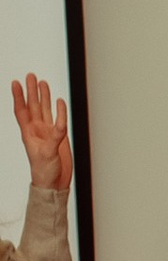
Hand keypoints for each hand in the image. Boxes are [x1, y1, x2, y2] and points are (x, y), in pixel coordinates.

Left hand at [10, 77, 68, 192]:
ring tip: (42, 83)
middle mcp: (36, 130)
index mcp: (28, 133)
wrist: (53, 184)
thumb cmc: (44, 172)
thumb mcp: (46, 154)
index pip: (21, 111)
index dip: (18, 97)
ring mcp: (47, 133)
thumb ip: (53, 138)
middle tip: (30, 76)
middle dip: (31, 91)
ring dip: (42, 97)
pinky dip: (59, 110)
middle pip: (33, 106)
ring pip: (43, 110)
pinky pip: (58, 120)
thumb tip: (59, 125)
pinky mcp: (58, 137)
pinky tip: (59, 102)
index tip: (15, 83)